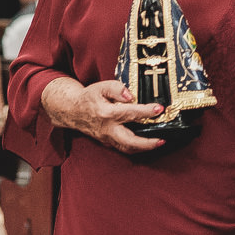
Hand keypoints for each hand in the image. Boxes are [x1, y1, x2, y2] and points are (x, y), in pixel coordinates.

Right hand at [42, 78, 167, 154]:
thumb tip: (131, 96)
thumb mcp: (101, 86)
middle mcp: (108, 129)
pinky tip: (148, 143)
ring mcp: (107, 138)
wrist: (72, 111)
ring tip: (159, 142)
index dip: (146, 111)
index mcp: (106, 113)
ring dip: (144, 148)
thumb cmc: (89, 98)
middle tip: (162, 140)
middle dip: (147, 143)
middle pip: (129, 141)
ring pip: (127, 148)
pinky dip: (137, 147)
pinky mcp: (108, 142)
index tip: (159, 109)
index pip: (130, 113)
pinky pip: (124, 148)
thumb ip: (117, 88)